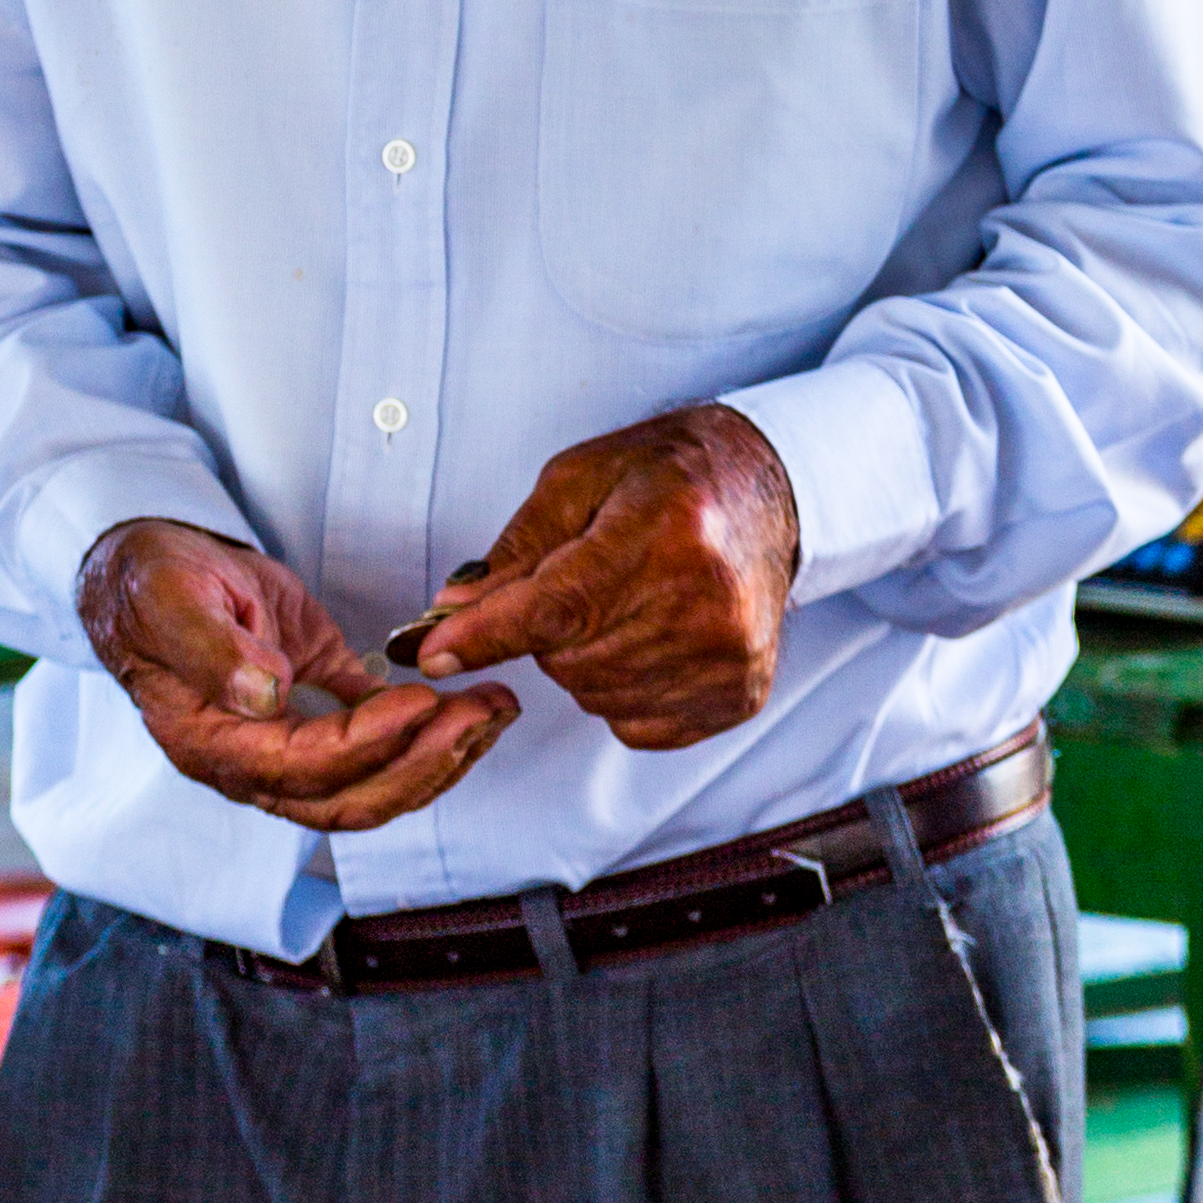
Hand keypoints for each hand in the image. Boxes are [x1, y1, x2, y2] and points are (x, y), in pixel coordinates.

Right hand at [78, 520, 518, 830]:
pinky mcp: (315, 702)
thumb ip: (213, 649)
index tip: (419, 704)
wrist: (144, 563)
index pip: (303, 769)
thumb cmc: (147, 582)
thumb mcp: (169, 601)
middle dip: (424, 765)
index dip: (367, 745)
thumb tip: (264, 694)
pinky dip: (425, 727)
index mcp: (213, 746)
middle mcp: (254, 759)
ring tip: (494, 710)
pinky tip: (469, 703)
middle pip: (350, 798)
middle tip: (482, 715)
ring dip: (438, 753)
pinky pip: (375, 735)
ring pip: (373, 779)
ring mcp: (289, 737)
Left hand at [415, 405, 798, 751]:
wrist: (769, 493)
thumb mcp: (581, 479)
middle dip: (550, 628)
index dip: (486, 634)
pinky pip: (636, 725)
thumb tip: (453, 613)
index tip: (433, 654)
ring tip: (627, 602)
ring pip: (595, 695)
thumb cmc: (671, 477)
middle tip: (586, 579)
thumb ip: (516, 550)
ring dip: (586, 659)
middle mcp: (705, 601)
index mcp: (665, 532)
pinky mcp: (740, 695)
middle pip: (567, 658)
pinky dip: (622, 689)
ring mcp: (729, 657)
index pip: (556, 605)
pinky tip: (650, 637)